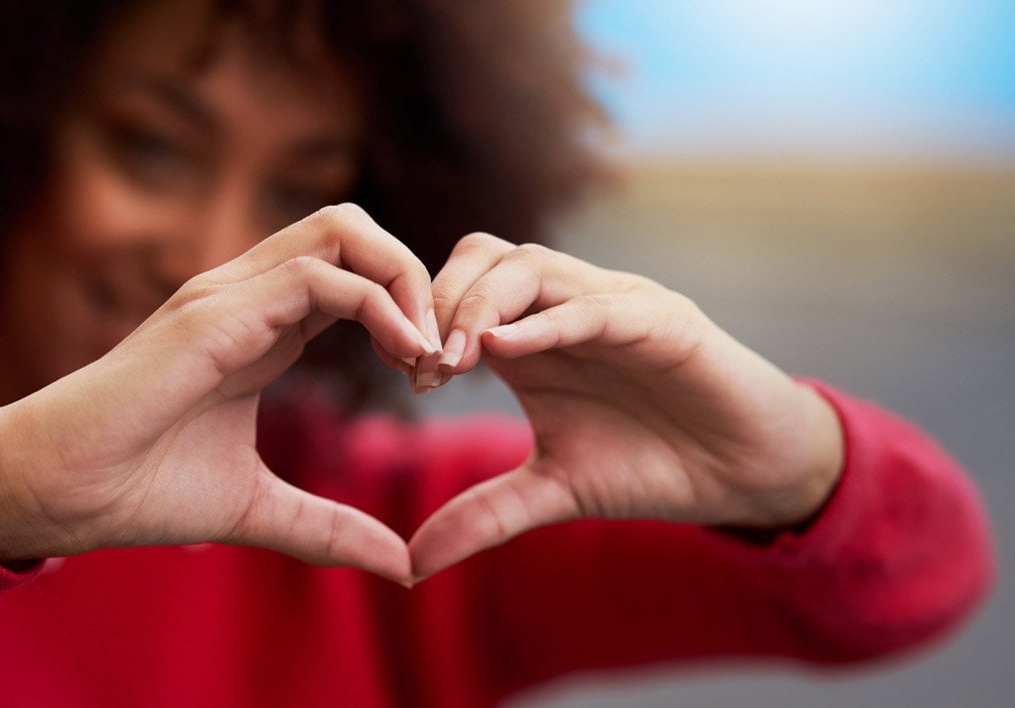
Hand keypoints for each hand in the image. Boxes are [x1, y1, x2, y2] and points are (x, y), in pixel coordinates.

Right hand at [0, 205, 439, 582]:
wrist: (62, 493)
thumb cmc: (141, 489)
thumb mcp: (260, 508)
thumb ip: (329, 527)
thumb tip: (399, 564)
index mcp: (260, 326)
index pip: (352, 273)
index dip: (406, 311)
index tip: (431, 378)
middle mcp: (247, 295)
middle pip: (353, 228)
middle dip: (415, 276)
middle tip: (440, 353)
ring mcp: (229, 295)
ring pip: (342, 229)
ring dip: (404, 282)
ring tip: (428, 354)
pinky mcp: (215, 314)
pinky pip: (317, 277)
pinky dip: (378, 306)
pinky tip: (405, 358)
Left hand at [409, 233, 843, 578]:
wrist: (744, 473)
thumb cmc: (649, 465)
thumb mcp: (552, 492)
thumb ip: (484, 515)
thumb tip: (412, 565)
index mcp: (532, 336)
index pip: (460, 290)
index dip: (423, 322)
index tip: (405, 376)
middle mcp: (566, 307)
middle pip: (484, 258)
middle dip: (442, 302)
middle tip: (423, 365)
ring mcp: (613, 305)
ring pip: (532, 266)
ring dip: (482, 305)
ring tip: (454, 359)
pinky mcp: (663, 320)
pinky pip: (597, 305)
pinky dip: (549, 321)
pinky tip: (507, 347)